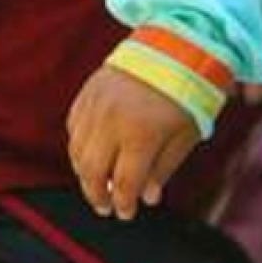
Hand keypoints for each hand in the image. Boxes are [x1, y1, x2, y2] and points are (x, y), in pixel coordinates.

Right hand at [67, 64, 203, 220]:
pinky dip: (78, 148)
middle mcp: (112, 121)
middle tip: (105, 208)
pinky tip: (89, 158)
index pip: (123, 182)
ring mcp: (96, 105)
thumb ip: (164, 168)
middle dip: (97, 194)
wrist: (174, 47)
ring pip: (77, 151)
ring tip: (95, 187)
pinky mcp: (87, 93)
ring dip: (83, 174)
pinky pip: (74, 128)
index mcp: (141, 135)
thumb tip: (147, 198)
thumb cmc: (187, 95)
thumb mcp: (185, 136)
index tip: (125, 215)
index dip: (123, 203)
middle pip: (92, 170)